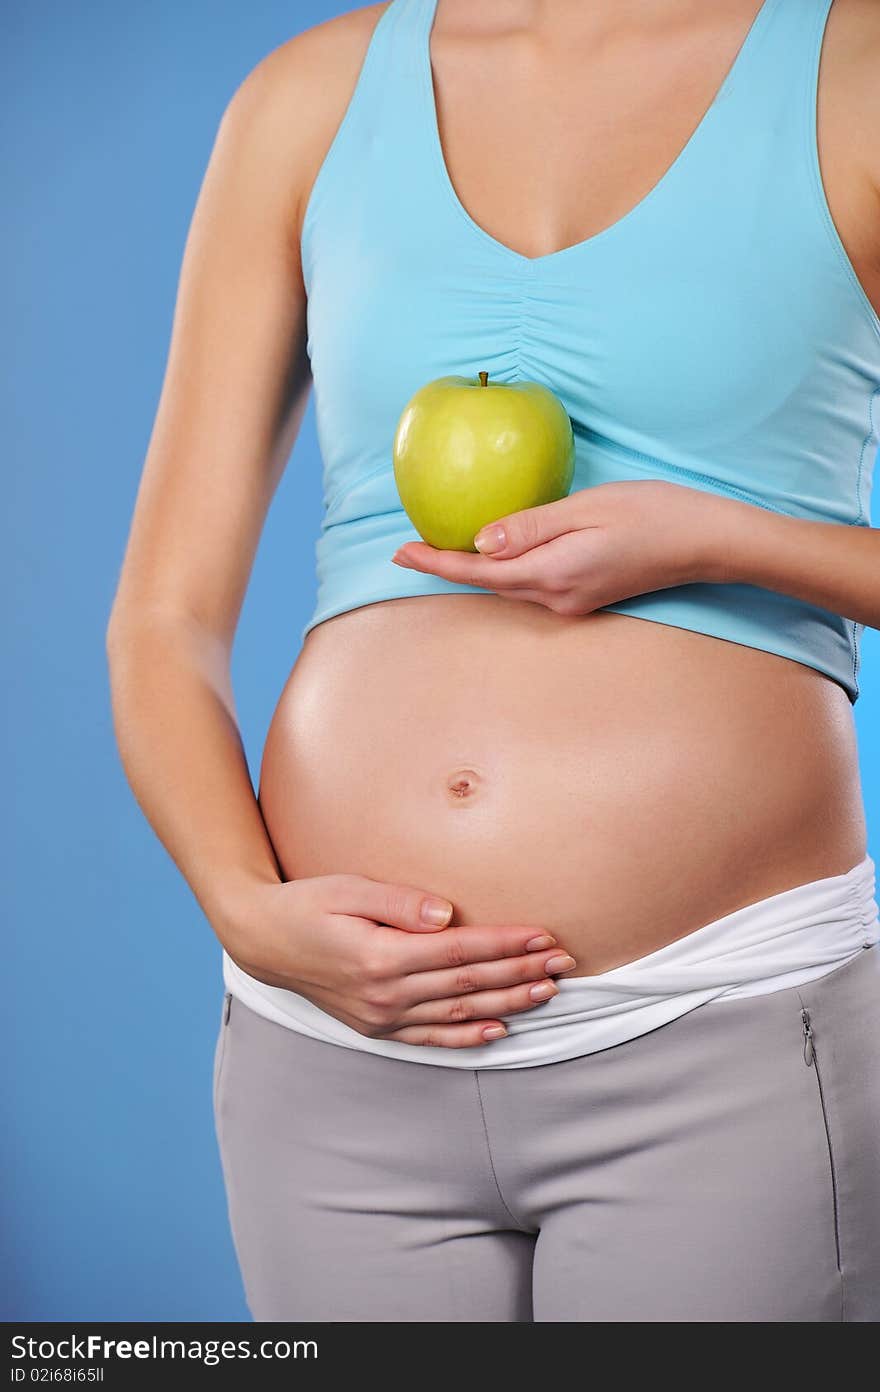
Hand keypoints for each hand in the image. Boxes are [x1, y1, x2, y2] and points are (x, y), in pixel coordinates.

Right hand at [219, 875, 576, 1047]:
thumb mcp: (348, 889)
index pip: (461, 952)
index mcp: (381, 957)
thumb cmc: (307, 903)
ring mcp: (381, 1016)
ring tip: (547, 992)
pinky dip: (467, 1037)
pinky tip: (499, 1031)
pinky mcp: (376, 1027)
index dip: (507, 945)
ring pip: (458, 1013)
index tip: (545, 936)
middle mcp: (385, 994)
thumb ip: (398, 901)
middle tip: (564, 963)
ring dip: (507, 1004)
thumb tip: (446, 913)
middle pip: (469, 984)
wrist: (263, 940)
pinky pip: (431, 1037)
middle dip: (521, 972)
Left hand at [392, 479, 738, 614]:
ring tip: (441, 550)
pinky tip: (496, 554)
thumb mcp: (588, 508)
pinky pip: (531, 585)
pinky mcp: (585, 598)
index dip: (436, 563)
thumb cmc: (653, 512)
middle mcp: (557, 597)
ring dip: (475, 572)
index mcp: (554, 572)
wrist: (706, 542)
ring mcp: (572, 603)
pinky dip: (505, 571)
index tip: (401, 553)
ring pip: (509, 587)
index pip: (479, 572)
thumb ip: (531, 527)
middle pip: (488, 585)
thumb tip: (480, 543)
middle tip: (408, 549)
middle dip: (447, 568)